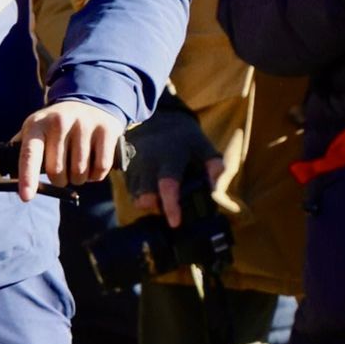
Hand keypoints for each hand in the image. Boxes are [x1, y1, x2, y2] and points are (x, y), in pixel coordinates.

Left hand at [16, 100, 123, 200]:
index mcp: (38, 125)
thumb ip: (23, 149)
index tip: (26, 197)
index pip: (30, 155)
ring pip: (80, 172)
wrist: (91, 102)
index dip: (28, 177)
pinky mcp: (106, 130)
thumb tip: (10, 173)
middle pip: (57, 170)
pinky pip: (101, 167)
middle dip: (59, 180)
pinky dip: (96, 176)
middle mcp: (61, 122)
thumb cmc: (57, 125)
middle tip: (62, 175)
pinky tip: (93, 170)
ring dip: (78, 180)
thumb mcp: (36, 130)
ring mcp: (85, 124)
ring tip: (78, 171)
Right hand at [124, 104, 225, 228]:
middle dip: (157, 207)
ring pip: (136, 197)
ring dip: (149, 204)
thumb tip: (218, 187)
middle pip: (145, 196)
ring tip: (164, 197)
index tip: (175, 222)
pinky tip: (154, 193)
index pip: (168, 184)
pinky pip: (130, 192)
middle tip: (172, 205)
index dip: (171, 205)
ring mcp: (135, 167)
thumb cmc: (184, 137)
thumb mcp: (202, 144)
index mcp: (170, 156)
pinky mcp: (126, 171)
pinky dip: (141, 197)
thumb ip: (213, 164)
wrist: (157, 120)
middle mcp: (148, 164)